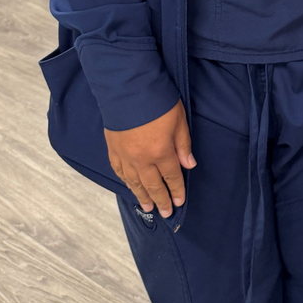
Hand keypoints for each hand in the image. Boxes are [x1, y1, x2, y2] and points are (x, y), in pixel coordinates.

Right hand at [105, 101, 195, 216]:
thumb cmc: (157, 101)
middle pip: (153, 185)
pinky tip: (129, 186)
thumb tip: (189, 165)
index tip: (180, 202)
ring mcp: (125, 156)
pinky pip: (119, 171)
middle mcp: (142, 159)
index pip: (171, 177)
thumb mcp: (179, 120)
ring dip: (142, 196)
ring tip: (147, 207)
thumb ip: (183, 145)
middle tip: (166, 213)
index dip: (176, 190)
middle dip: (161, 200)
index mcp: (161, 152)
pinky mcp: (113, 149)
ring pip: (134, 182)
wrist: (127, 88)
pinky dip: (125, 181)